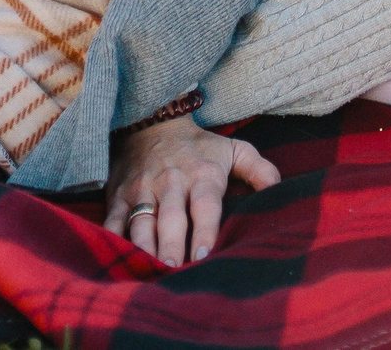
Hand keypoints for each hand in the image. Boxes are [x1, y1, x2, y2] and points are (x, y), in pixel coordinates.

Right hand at [103, 118, 280, 265]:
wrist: (154, 121)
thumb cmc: (201, 146)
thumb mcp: (235, 150)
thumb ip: (259, 170)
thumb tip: (279, 192)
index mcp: (203, 175)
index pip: (205, 205)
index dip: (205, 229)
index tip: (206, 254)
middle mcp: (172, 182)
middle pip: (172, 217)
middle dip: (173, 244)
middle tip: (174, 269)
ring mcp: (143, 189)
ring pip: (142, 221)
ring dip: (144, 246)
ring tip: (148, 269)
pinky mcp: (119, 195)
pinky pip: (113, 218)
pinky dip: (111, 237)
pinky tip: (114, 256)